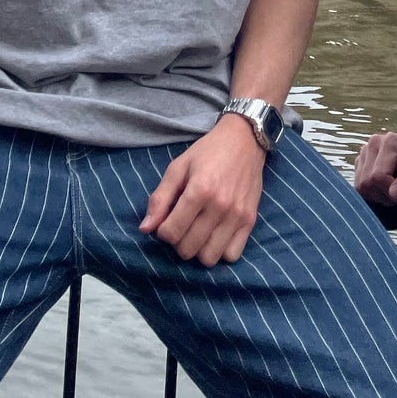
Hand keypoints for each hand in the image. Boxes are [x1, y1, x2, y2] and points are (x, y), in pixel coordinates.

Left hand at [140, 116, 265, 265]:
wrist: (245, 139)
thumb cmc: (208, 152)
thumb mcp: (178, 167)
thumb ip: (160, 198)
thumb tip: (145, 229)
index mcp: (199, 190)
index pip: (171, 233)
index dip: (162, 231)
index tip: (167, 221)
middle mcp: (220, 205)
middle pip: (187, 249)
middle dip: (178, 242)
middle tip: (182, 225)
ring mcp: (237, 215)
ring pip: (209, 258)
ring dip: (198, 250)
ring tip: (198, 232)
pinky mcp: (250, 220)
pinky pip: (232, 255)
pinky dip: (221, 251)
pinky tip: (215, 235)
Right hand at [352, 130, 396, 209]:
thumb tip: (392, 194)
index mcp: (391, 142)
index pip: (378, 177)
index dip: (388, 192)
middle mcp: (373, 143)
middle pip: (366, 183)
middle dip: (381, 196)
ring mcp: (364, 151)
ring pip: (360, 186)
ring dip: (375, 196)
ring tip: (391, 190)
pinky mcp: (359, 161)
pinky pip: (358, 185)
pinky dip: (369, 192)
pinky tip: (382, 188)